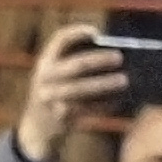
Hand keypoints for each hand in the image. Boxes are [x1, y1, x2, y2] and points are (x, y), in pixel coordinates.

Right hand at [11, 24, 130, 161]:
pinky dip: (104, 104)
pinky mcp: (60, 116)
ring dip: (106, 84)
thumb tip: (110, 52)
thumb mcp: (54, 75)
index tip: (97, 33)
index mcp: (45, 62)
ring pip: (82, 88)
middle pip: (76, 65)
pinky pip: (87, 108)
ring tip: (125, 80)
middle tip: (119, 57)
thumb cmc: (55, 94)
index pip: (59, 40)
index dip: (78, 33)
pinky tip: (118, 101)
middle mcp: (45, 78)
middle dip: (99, 60)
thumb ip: (72, 62)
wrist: (36, 128)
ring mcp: (51, 98)